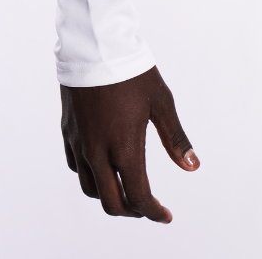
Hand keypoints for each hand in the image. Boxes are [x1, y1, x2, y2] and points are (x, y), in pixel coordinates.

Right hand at [60, 65, 197, 221]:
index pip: (138, 196)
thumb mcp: (162, 102)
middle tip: (149, 208)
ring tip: (129, 191)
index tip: (166, 216)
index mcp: (123, 147)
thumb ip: (176, 138)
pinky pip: (77, 168)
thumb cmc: (134, 72)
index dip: (153, 212)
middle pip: (111, 201)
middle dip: (132, 211)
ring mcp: (79, 144)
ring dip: (110, 197)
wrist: (96, 46)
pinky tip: (105, 169)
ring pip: (90, 189)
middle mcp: (97, 152)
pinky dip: (92, 178)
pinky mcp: (68, 133)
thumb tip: (192, 167)